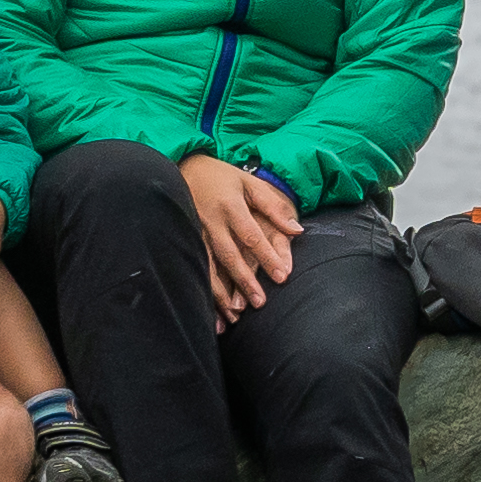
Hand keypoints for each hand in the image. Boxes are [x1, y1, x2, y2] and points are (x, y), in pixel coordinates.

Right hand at [183, 155, 300, 319]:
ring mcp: (194, 232)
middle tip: (259, 303)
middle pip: (229, 256)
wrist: (183, 166)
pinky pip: (194, 268)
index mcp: (230, 206)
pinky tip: (209, 309)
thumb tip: (297, 231)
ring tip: (234, 315)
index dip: (267, 257)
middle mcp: (211, 221)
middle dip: (244, 281)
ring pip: (208, 267)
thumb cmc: (223, 177)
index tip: (281, 277)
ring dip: (220, 293)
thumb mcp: (250, 184)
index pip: (251, 236)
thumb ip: (274, 206)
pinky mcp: (185, 239)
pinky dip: (202, 289)